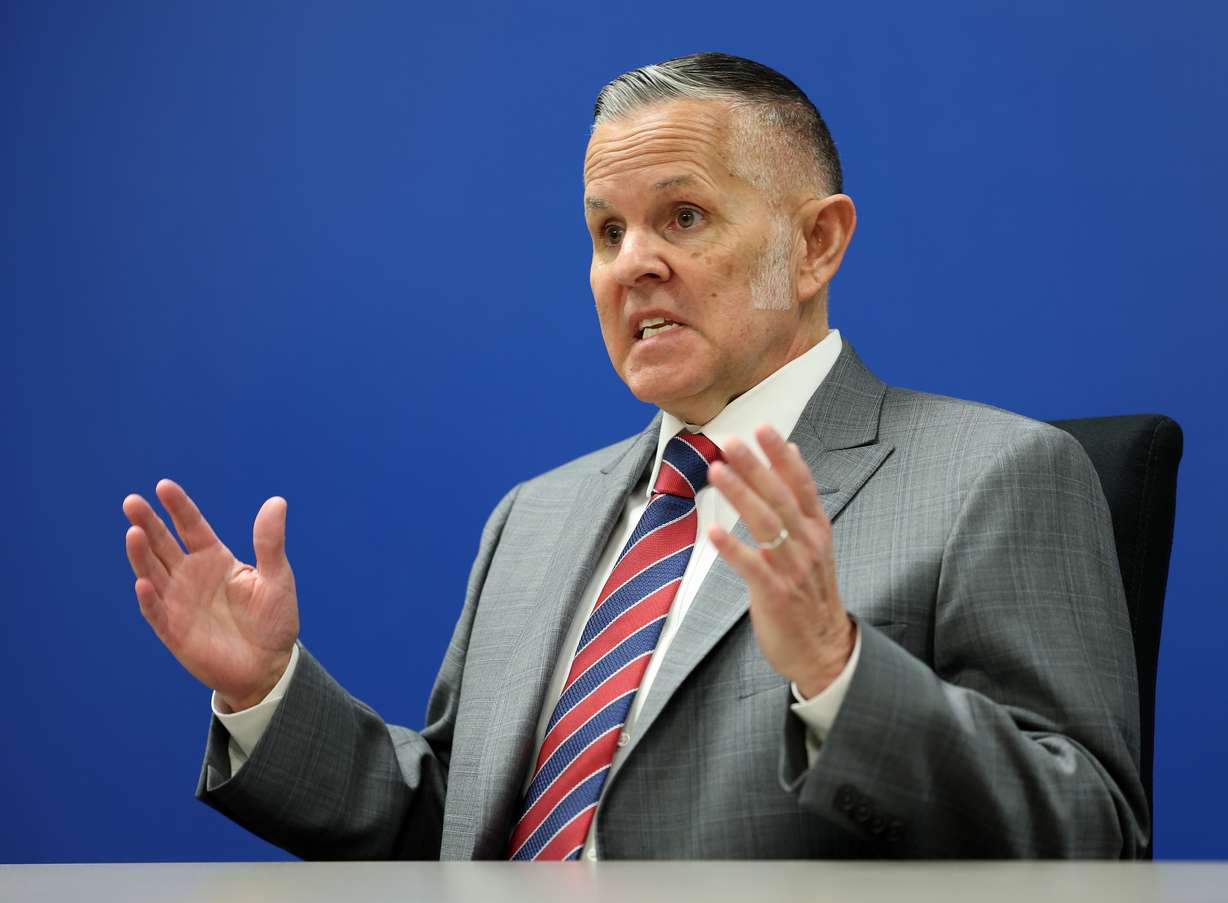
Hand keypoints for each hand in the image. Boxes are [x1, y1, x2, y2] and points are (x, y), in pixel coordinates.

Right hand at [123, 479, 298, 710]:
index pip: (191, 526)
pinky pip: (156, 611)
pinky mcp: (174, 630)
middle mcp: (191, 575)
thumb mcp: (277, 577)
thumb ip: (270, 542)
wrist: (269, 666)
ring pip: (153, 572)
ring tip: (133, 532)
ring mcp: (179, 602)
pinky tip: (143, 582)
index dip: (178, 507)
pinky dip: (149, 597)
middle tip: (132, 502)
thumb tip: (277, 501)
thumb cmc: (274, 620)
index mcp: (215, 558)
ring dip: (141, 554)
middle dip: (147, 523)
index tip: (163, 486)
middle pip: (163, 544)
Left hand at [707, 425, 854, 697]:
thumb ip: (800, 501)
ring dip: (740, 496)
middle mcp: (807, 545)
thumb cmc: (811, 594)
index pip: (800, 484)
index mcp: (816, 530)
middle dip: (755, 467)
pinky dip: (734, 548)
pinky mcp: (776, 594)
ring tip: (717, 471)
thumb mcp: (814, 544)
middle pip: (780, 497)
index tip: (763, 428)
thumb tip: (791, 453)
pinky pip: (753, 567)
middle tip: (731, 441)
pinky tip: (714, 530)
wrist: (824, 650)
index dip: (781, 456)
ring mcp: (792, 569)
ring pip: (766, 525)